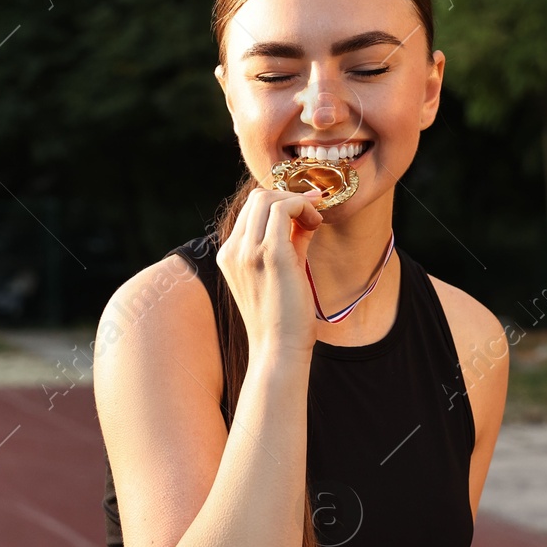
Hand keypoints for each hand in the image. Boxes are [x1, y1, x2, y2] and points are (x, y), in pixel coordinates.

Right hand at [214, 185, 323, 355]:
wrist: (278, 350)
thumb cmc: (281, 317)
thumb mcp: (280, 271)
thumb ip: (289, 241)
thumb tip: (305, 216)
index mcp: (230, 255)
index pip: (250, 209)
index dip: (279, 201)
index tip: (304, 210)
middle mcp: (234, 250)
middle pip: (257, 197)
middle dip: (289, 195)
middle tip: (313, 208)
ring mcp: (249, 252)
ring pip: (269, 198)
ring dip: (297, 200)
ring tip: (315, 218)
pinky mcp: (271, 255)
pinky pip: (284, 210)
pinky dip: (303, 207)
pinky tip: (316, 222)